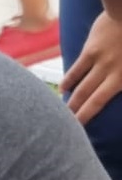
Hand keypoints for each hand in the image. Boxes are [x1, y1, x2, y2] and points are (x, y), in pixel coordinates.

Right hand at [64, 10, 121, 125]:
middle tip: (67, 128)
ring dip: (71, 102)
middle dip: (77, 115)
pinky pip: (76, 70)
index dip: (88, 116)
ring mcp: (100, 62)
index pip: (101, 102)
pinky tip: (63, 89)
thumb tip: (120, 84)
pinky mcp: (90, 51)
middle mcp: (112, 72)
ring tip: (62, 113)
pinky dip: (68, 81)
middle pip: (90, 99)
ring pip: (81, 87)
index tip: (80, 129)